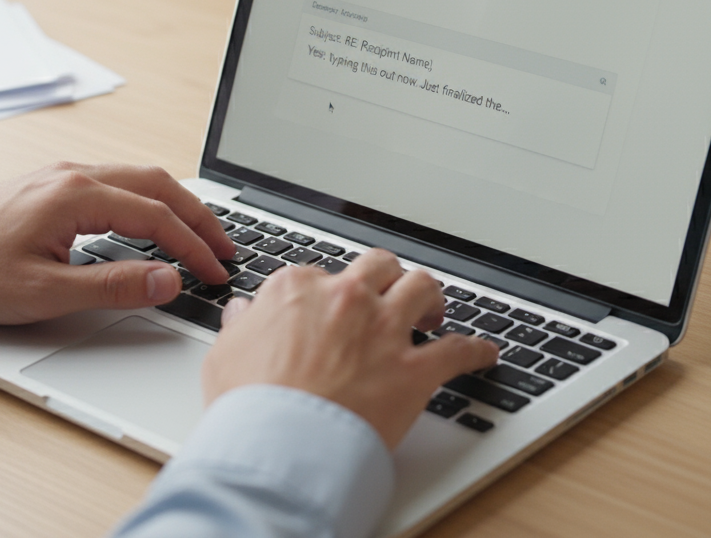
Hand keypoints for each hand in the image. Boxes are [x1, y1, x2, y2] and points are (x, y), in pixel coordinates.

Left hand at [0, 162, 235, 324]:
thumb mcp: (45, 292)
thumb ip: (113, 286)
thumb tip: (168, 279)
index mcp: (76, 196)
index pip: (157, 216)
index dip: (194, 246)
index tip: (215, 271)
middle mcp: (74, 175)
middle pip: (159, 184)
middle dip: (200, 216)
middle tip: (226, 248)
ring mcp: (63, 176)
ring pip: (140, 177)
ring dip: (177, 204)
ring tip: (201, 235)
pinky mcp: (53, 184)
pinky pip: (118, 182)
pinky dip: (150, 200)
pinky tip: (155, 222)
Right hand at [202, 250, 498, 449]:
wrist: (282, 443)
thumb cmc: (249, 405)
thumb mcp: (225, 355)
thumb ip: (241, 327)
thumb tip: (243, 313)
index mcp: (297, 289)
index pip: (320, 274)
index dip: (326, 293)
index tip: (330, 310)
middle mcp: (346, 299)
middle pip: (378, 266)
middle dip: (385, 277)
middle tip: (388, 295)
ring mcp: (383, 330)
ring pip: (422, 287)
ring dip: (430, 297)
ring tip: (432, 312)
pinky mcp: (414, 369)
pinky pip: (458, 351)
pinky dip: (476, 351)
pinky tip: (485, 354)